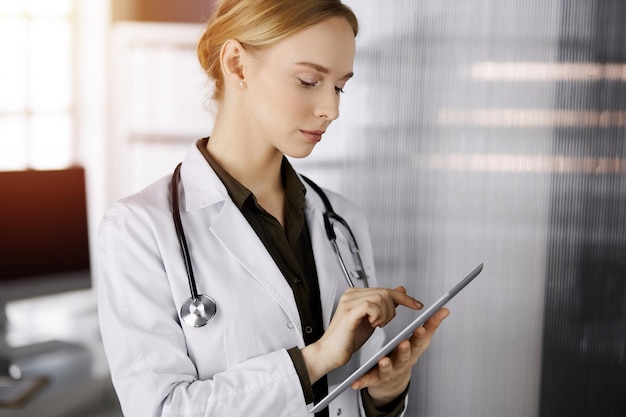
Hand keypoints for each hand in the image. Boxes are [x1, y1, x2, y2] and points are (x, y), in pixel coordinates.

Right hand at [301, 286, 422, 382]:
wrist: (330, 353)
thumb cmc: (348, 338)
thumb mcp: (373, 320)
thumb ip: (385, 305)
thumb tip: (400, 291)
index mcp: (356, 294)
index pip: (385, 290)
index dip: (404, 298)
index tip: (418, 305)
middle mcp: (352, 294)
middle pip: (385, 292)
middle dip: (392, 310)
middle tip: (384, 323)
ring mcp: (349, 301)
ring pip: (380, 298)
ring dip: (384, 314)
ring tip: (376, 324)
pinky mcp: (349, 312)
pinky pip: (371, 305)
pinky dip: (377, 315)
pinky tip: (372, 324)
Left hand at [352, 307, 448, 406]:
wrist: (393, 380)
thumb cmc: (406, 355)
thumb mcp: (419, 341)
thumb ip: (430, 325)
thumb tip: (444, 310)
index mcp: (412, 350)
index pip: (419, 342)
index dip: (421, 335)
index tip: (421, 328)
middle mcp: (402, 362)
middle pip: (405, 356)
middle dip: (405, 350)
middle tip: (403, 343)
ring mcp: (389, 371)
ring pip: (388, 369)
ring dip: (387, 365)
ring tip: (383, 360)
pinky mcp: (375, 378)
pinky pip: (369, 380)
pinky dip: (363, 381)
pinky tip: (356, 382)